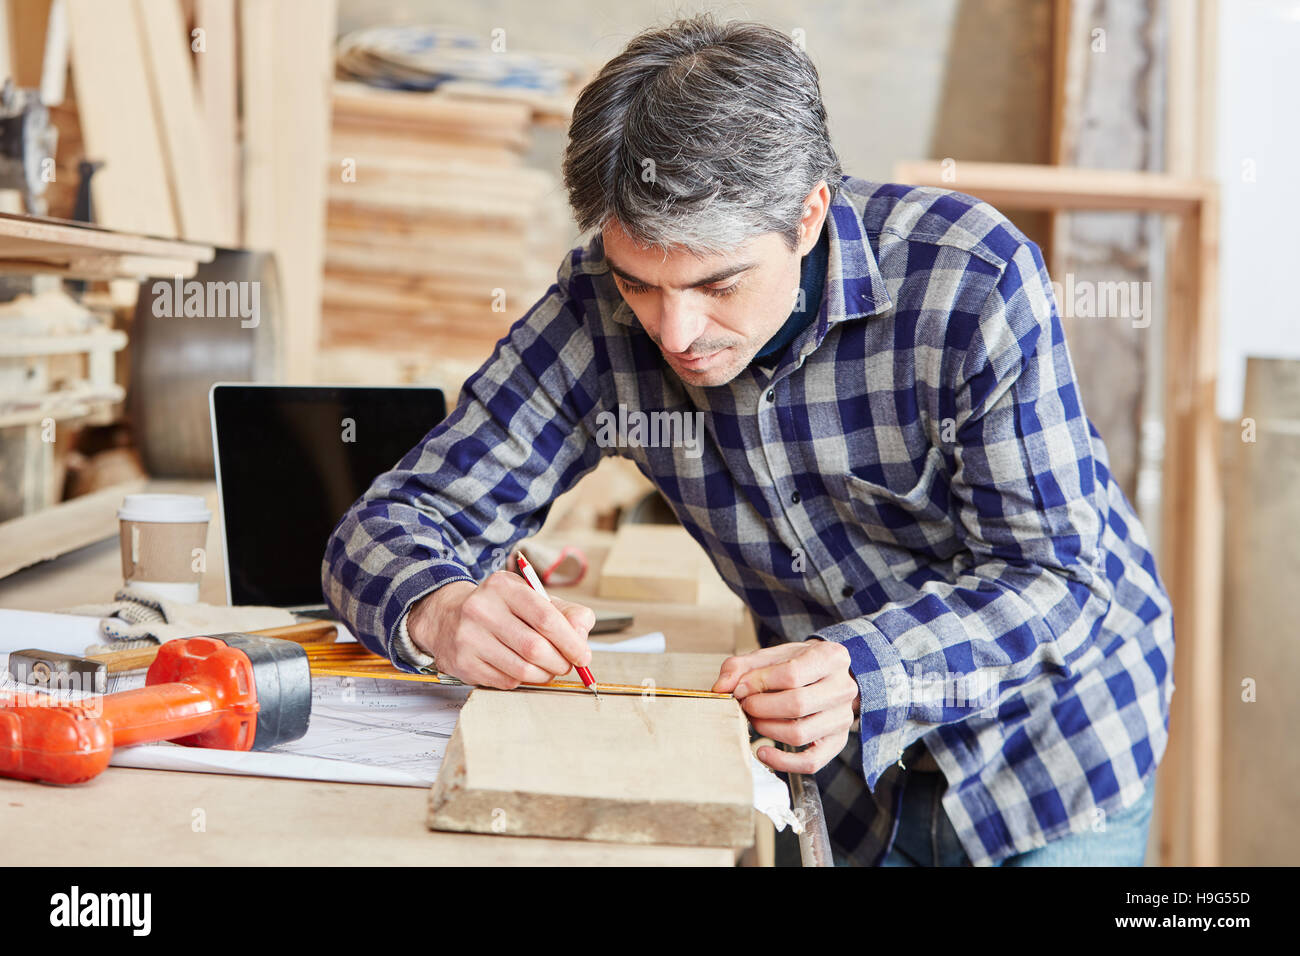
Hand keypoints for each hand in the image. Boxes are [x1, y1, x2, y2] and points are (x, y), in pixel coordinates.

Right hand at [406, 572, 595, 688]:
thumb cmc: (500, 610)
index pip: (545, 617)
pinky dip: (523, 680)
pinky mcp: (463, 662)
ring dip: (544, 675)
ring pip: (522, 669)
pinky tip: (521, 668)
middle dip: (560, 662)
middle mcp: (481, 609)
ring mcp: (469, 637)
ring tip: (547, 668)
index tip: (583, 655)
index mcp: (503, 586)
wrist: (448, 619)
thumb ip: (565, 612)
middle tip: (566, 665)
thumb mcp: (532, 599)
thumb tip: (581, 636)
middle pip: (535, 647)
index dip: (570, 641)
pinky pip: (507, 681)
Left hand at [711, 639, 858, 773]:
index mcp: (831, 658)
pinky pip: (811, 762)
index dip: (759, 683)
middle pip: (798, 704)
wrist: (825, 675)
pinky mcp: (836, 742)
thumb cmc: (796, 664)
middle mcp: (843, 688)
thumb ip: (741, 666)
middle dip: (761, 707)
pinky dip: (783, 762)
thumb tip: (721, 687)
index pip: (792, 673)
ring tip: (754, 720)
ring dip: (767, 729)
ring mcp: (843, 718)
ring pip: (801, 734)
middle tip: (745, 705)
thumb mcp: (771, 656)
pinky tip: (763, 752)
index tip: (741, 688)